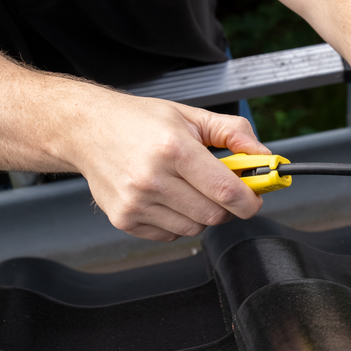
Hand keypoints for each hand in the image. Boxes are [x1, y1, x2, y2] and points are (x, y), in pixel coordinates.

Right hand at [71, 95, 270, 241]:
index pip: (226, 190)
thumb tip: (263, 156)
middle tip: (222, 188)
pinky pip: (172, 234)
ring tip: (189, 187)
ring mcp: (136, 203)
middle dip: (228, 205)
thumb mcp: (191, 116)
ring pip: (195, 228)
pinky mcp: (124, 219)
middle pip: (214, 214)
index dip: (250, 199)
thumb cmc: (139, 122)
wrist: (86, 130)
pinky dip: (179, 220)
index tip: (256, 196)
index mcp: (174, 149)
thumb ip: (233, 133)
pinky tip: (168, 197)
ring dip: (203, 213)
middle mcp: (152, 178)